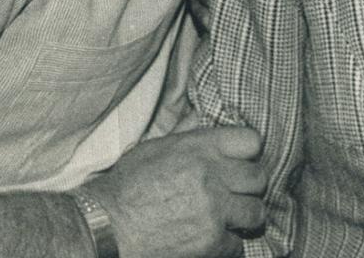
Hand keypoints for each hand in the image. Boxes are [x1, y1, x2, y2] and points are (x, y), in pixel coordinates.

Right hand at [78, 126, 264, 257]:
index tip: (240, 164)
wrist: (104, 228)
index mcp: (199, 148)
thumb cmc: (125, 187)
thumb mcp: (154, 148)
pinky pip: (238, 245)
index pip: (251, 141)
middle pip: (259, 177)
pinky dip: (226, 246)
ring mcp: (214, 209)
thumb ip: (187, 136)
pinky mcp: (211, 241)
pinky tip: (211, 241)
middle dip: (248, 188)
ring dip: (243, 218)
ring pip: (256, 212)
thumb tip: (204, 117)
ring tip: (228, 221)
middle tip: (234, 196)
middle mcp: (212, 174)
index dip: (248, 154)